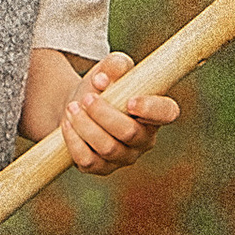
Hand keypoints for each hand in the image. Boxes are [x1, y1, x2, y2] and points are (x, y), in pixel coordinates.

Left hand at [62, 53, 180, 176]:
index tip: (130, 101)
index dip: (151, 109)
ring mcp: (124, 156)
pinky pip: (89, 161)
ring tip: (72, 108)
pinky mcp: (102, 168)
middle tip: (87, 98)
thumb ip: (114, 66)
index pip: (167, 112)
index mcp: (155, 111)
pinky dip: (75, 141)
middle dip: (104, 115)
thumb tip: (103, 79)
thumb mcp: (108, 70)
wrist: (77, 106)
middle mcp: (144, 138)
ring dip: (86, 126)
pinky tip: (67, 124)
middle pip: (129, 133)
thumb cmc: (101, 86)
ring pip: (108, 148)